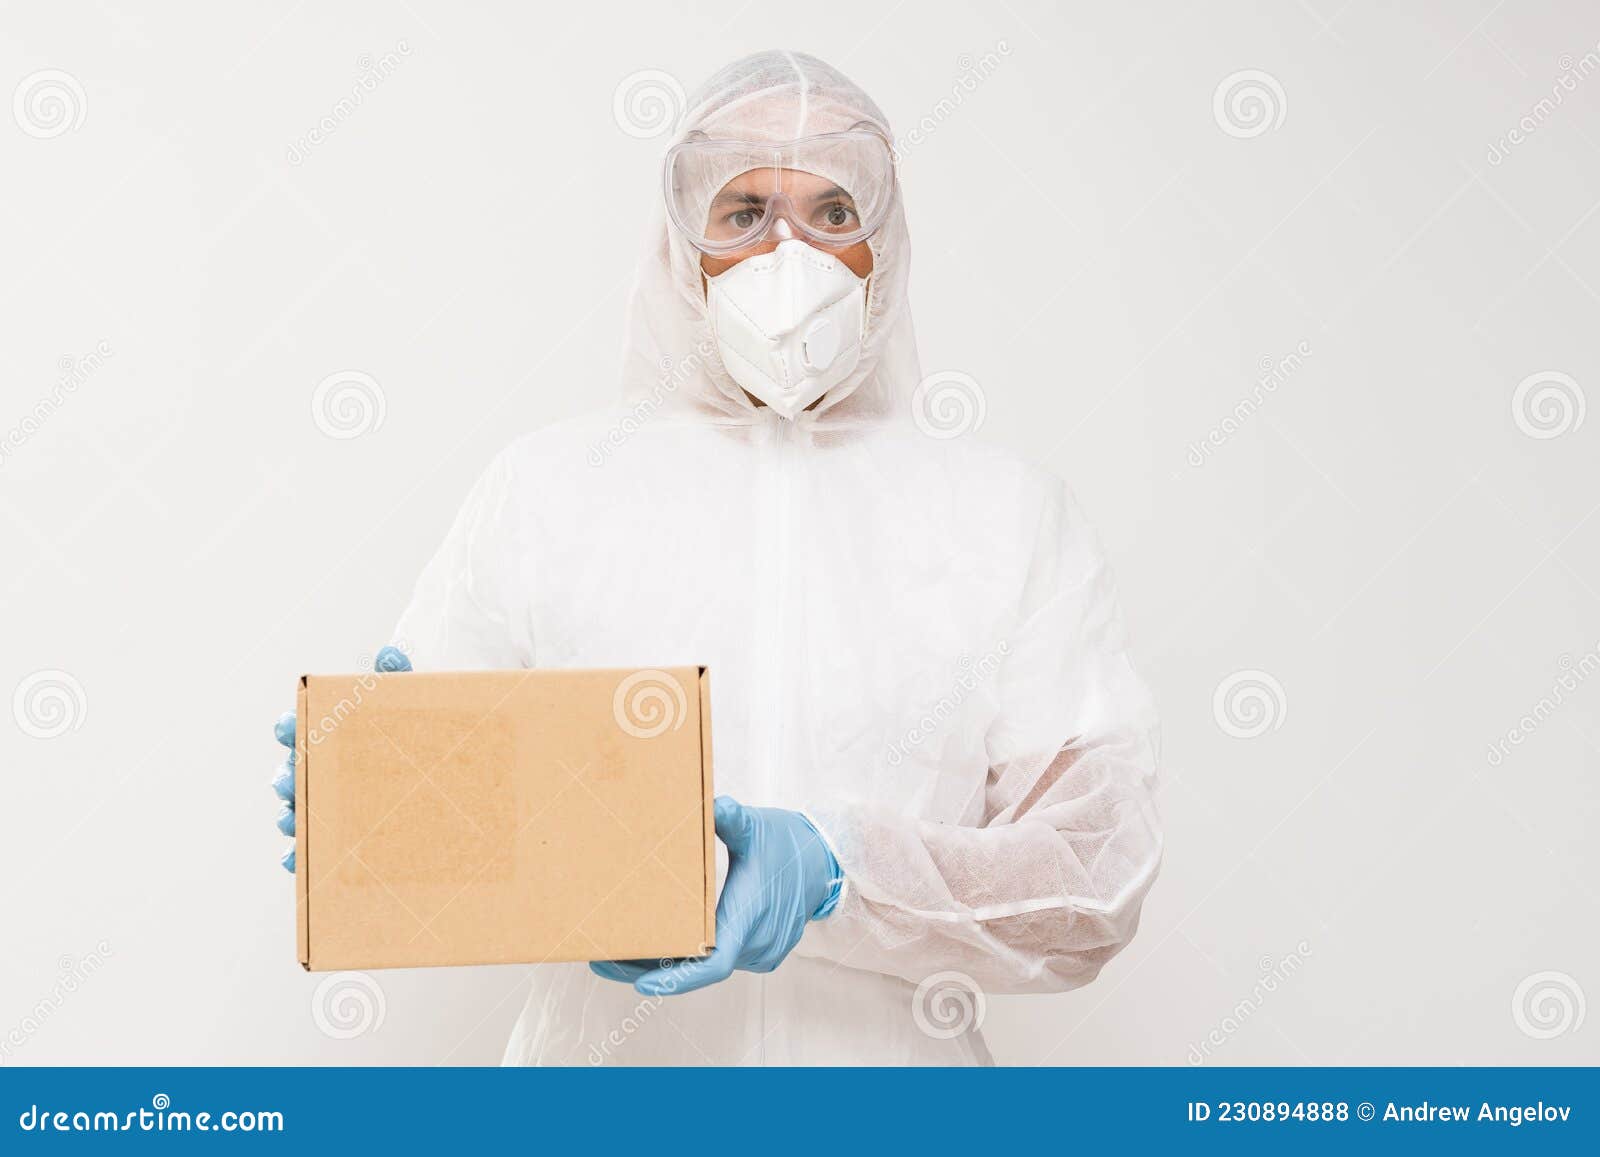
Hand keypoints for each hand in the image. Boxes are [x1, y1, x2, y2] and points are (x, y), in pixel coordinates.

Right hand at [273, 645, 411, 872]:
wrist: (445, 749)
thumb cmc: (417, 718)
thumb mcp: (412, 695)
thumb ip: (399, 675)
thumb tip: (390, 656)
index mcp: (328, 728)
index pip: (297, 725)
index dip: (289, 727)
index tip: (289, 729)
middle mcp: (321, 764)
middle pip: (292, 772)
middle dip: (287, 777)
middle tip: (290, 782)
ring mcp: (330, 799)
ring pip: (297, 809)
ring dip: (289, 816)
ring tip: (291, 822)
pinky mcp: (344, 830)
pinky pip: (315, 845)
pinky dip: (301, 854)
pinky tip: (298, 861)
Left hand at [590, 795, 841, 995]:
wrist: (823, 863)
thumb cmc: (785, 843)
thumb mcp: (757, 826)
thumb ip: (734, 820)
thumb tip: (716, 805)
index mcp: (752, 914)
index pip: (714, 963)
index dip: (678, 978)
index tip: (643, 982)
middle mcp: (757, 943)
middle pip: (699, 968)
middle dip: (651, 967)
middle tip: (602, 959)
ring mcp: (760, 953)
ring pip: (706, 966)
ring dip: (667, 963)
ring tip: (615, 955)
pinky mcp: (758, 954)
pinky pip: (718, 961)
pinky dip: (688, 958)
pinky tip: (654, 947)